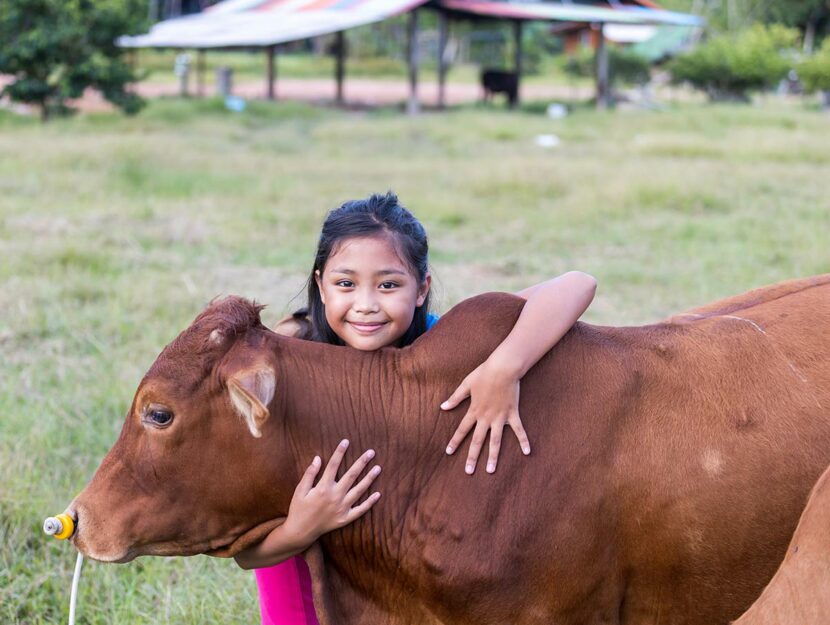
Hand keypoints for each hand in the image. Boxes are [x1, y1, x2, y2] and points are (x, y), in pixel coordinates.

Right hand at [281, 439, 381, 546]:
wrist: (300, 532)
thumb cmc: (298, 509)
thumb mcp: (300, 490)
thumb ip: (310, 474)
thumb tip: (318, 458)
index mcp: (323, 488)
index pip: (333, 465)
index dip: (340, 452)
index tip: (346, 441)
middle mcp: (335, 497)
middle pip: (351, 475)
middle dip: (362, 462)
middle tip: (371, 452)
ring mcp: (342, 508)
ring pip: (359, 491)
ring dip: (369, 479)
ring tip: (378, 468)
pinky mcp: (345, 519)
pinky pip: (360, 510)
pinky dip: (370, 502)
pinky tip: (378, 494)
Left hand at [441, 358, 530, 474]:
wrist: (503, 368)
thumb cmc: (484, 374)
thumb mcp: (466, 384)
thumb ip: (455, 398)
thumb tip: (443, 407)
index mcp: (474, 411)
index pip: (462, 429)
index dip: (455, 441)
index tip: (448, 452)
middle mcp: (486, 418)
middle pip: (477, 441)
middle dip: (472, 457)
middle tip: (468, 472)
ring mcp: (500, 418)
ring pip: (496, 441)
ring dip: (493, 456)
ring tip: (490, 470)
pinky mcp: (512, 414)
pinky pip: (519, 430)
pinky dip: (524, 441)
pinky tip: (527, 452)